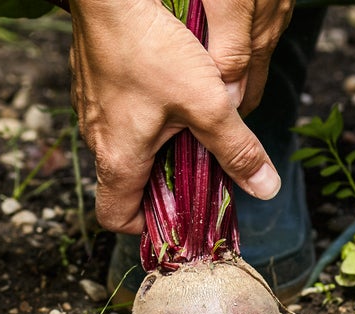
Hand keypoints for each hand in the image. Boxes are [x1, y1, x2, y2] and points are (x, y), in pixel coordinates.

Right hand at [68, 0, 289, 232]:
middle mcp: (96, 140)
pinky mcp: (91, 85)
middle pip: (124, 183)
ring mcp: (88, 111)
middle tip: (195, 166)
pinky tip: (164, 91)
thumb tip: (265, 187)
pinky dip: (140, 117)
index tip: (177, 212)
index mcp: (117, 157)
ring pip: (121, 147)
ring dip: (152, 147)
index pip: (116, 218)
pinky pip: (115, 116)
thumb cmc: (151, 47)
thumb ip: (237, 147)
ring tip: (184, 124)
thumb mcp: (206, 103)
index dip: (145, 225)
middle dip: (160, 182)